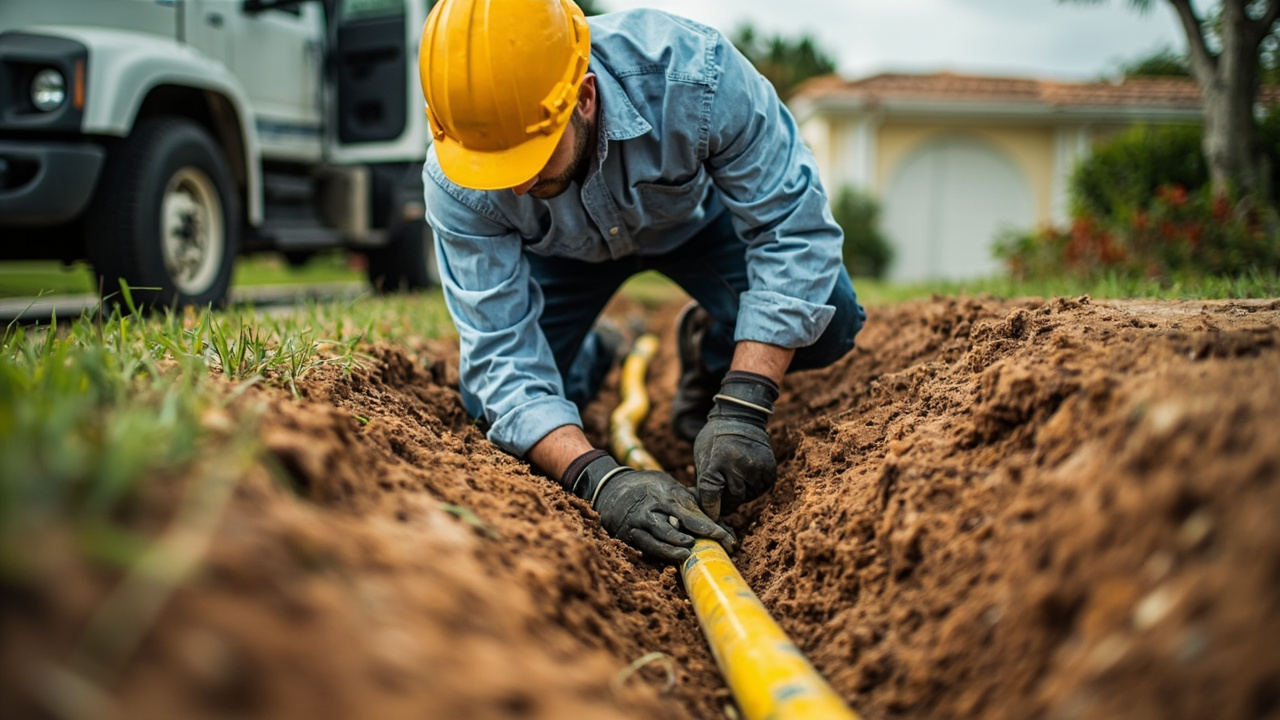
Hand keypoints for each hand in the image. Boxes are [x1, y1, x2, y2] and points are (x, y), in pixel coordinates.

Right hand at [564, 452, 734, 561]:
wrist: (609, 487)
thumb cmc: (647, 488)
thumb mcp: (667, 485)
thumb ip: (688, 500)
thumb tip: (718, 515)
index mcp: (665, 493)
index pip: (692, 512)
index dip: (710, 526)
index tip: (728, 537)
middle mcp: (652, 507)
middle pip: (679, 524)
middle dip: (701, 537)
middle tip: (721, 547)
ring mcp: (638, 521)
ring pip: (660, 537)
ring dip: (677, 547)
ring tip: (690, 552)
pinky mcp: (628, 534)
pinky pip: (646, 546)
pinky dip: (661, 552)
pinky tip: (673, 558)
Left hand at [693, 371, 778, 519]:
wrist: (741, 419)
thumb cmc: (715, 439)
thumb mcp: (702, 456)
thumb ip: (704, 482)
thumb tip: (705, 509)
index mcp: (718, 460)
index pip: (712, 494)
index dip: (710, 507)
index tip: (711, 514)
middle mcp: (740, 464)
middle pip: (732, 499)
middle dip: (725, 501)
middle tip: (721, 497)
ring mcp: (757, 467)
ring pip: (747, 497)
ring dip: (739, 494)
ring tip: (734, 478)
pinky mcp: (770, 470)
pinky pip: (760, 491)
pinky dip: (752, 488)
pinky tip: (746, 475)